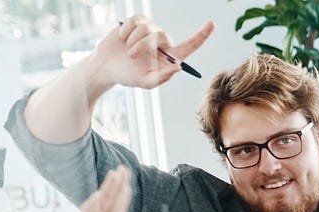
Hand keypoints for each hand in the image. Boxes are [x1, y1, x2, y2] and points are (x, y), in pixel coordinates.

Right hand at [91, 15, 213, 89]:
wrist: (107, 67)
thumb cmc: (129, 76)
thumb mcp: (146, 82)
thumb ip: (162, 77)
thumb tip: (178, 67)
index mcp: (170, 56)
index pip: (190, 45)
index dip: (202, 35)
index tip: (212, 24)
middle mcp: (163, 42)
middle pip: (161, 37)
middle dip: (143, 46)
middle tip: (132, 56)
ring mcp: (150, 30)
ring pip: (147, 28)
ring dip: (133, 40)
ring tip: (127, 50)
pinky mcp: (137, 22)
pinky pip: (136, 21)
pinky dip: (126, 31)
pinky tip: (122, 39)